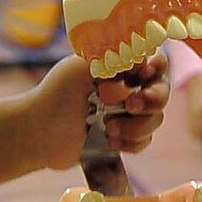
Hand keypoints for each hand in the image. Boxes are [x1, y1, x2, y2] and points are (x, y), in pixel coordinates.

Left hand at [29, 51, 170, 169]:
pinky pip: (145, 141)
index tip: (143, 74)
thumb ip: (113, 58)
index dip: (156, 67)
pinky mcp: (125, 138)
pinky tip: (110, 141)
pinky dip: (131, 142)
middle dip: (153, 99)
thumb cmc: (55, 94)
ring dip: (136, 126)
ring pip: (156, 119)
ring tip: (109, 129)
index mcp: (119, 66)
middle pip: (162, 91)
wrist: (39, 133)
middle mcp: (128, 88)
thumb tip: (143, 58)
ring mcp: (128, 115)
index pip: (154, 60)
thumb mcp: (81, 67)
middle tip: (132, 105)